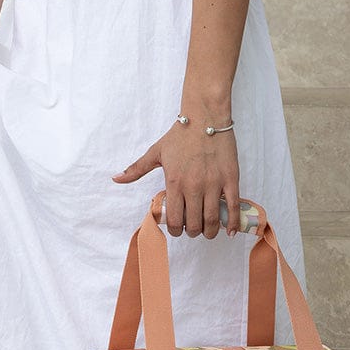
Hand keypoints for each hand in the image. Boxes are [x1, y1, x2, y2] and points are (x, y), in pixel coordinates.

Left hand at [111, 111, 239, 238]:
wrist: (205, 117)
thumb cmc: (180, 135)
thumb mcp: (155, 152)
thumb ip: (136, 169)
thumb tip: (116, 178)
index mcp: (174, 182)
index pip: (174, 219)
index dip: (175, 230)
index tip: (177, 229)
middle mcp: (194, 186)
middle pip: (194, 223)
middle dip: (192, 232)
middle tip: (192, 230)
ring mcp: (214, 184)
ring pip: (212, 219)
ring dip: (209, 231)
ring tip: (207, 231)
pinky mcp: (230, 179)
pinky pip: (234, 206)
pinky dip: (232, 222)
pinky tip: (230, 231)